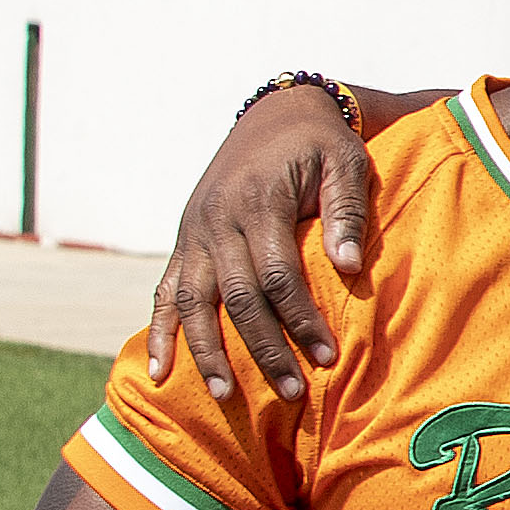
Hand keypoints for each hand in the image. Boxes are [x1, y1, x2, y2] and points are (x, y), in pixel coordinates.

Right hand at [160, 84, 381, 402]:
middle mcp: (217, 221)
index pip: (277, 275)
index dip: (301, 319)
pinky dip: (159, 331)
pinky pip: (164, 291)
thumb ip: (346, 213)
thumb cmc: (322, 144)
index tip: (329, 356)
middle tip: (293, 393)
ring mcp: (194, 233)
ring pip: (193, 302)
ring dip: (208, 352)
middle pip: (237, 297)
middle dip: (264, 349)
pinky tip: (159, 370)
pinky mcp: (184, 241)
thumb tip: (351, 267)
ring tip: (226, 396)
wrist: (279, 112)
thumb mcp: (345, 164)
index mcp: (257, 203)